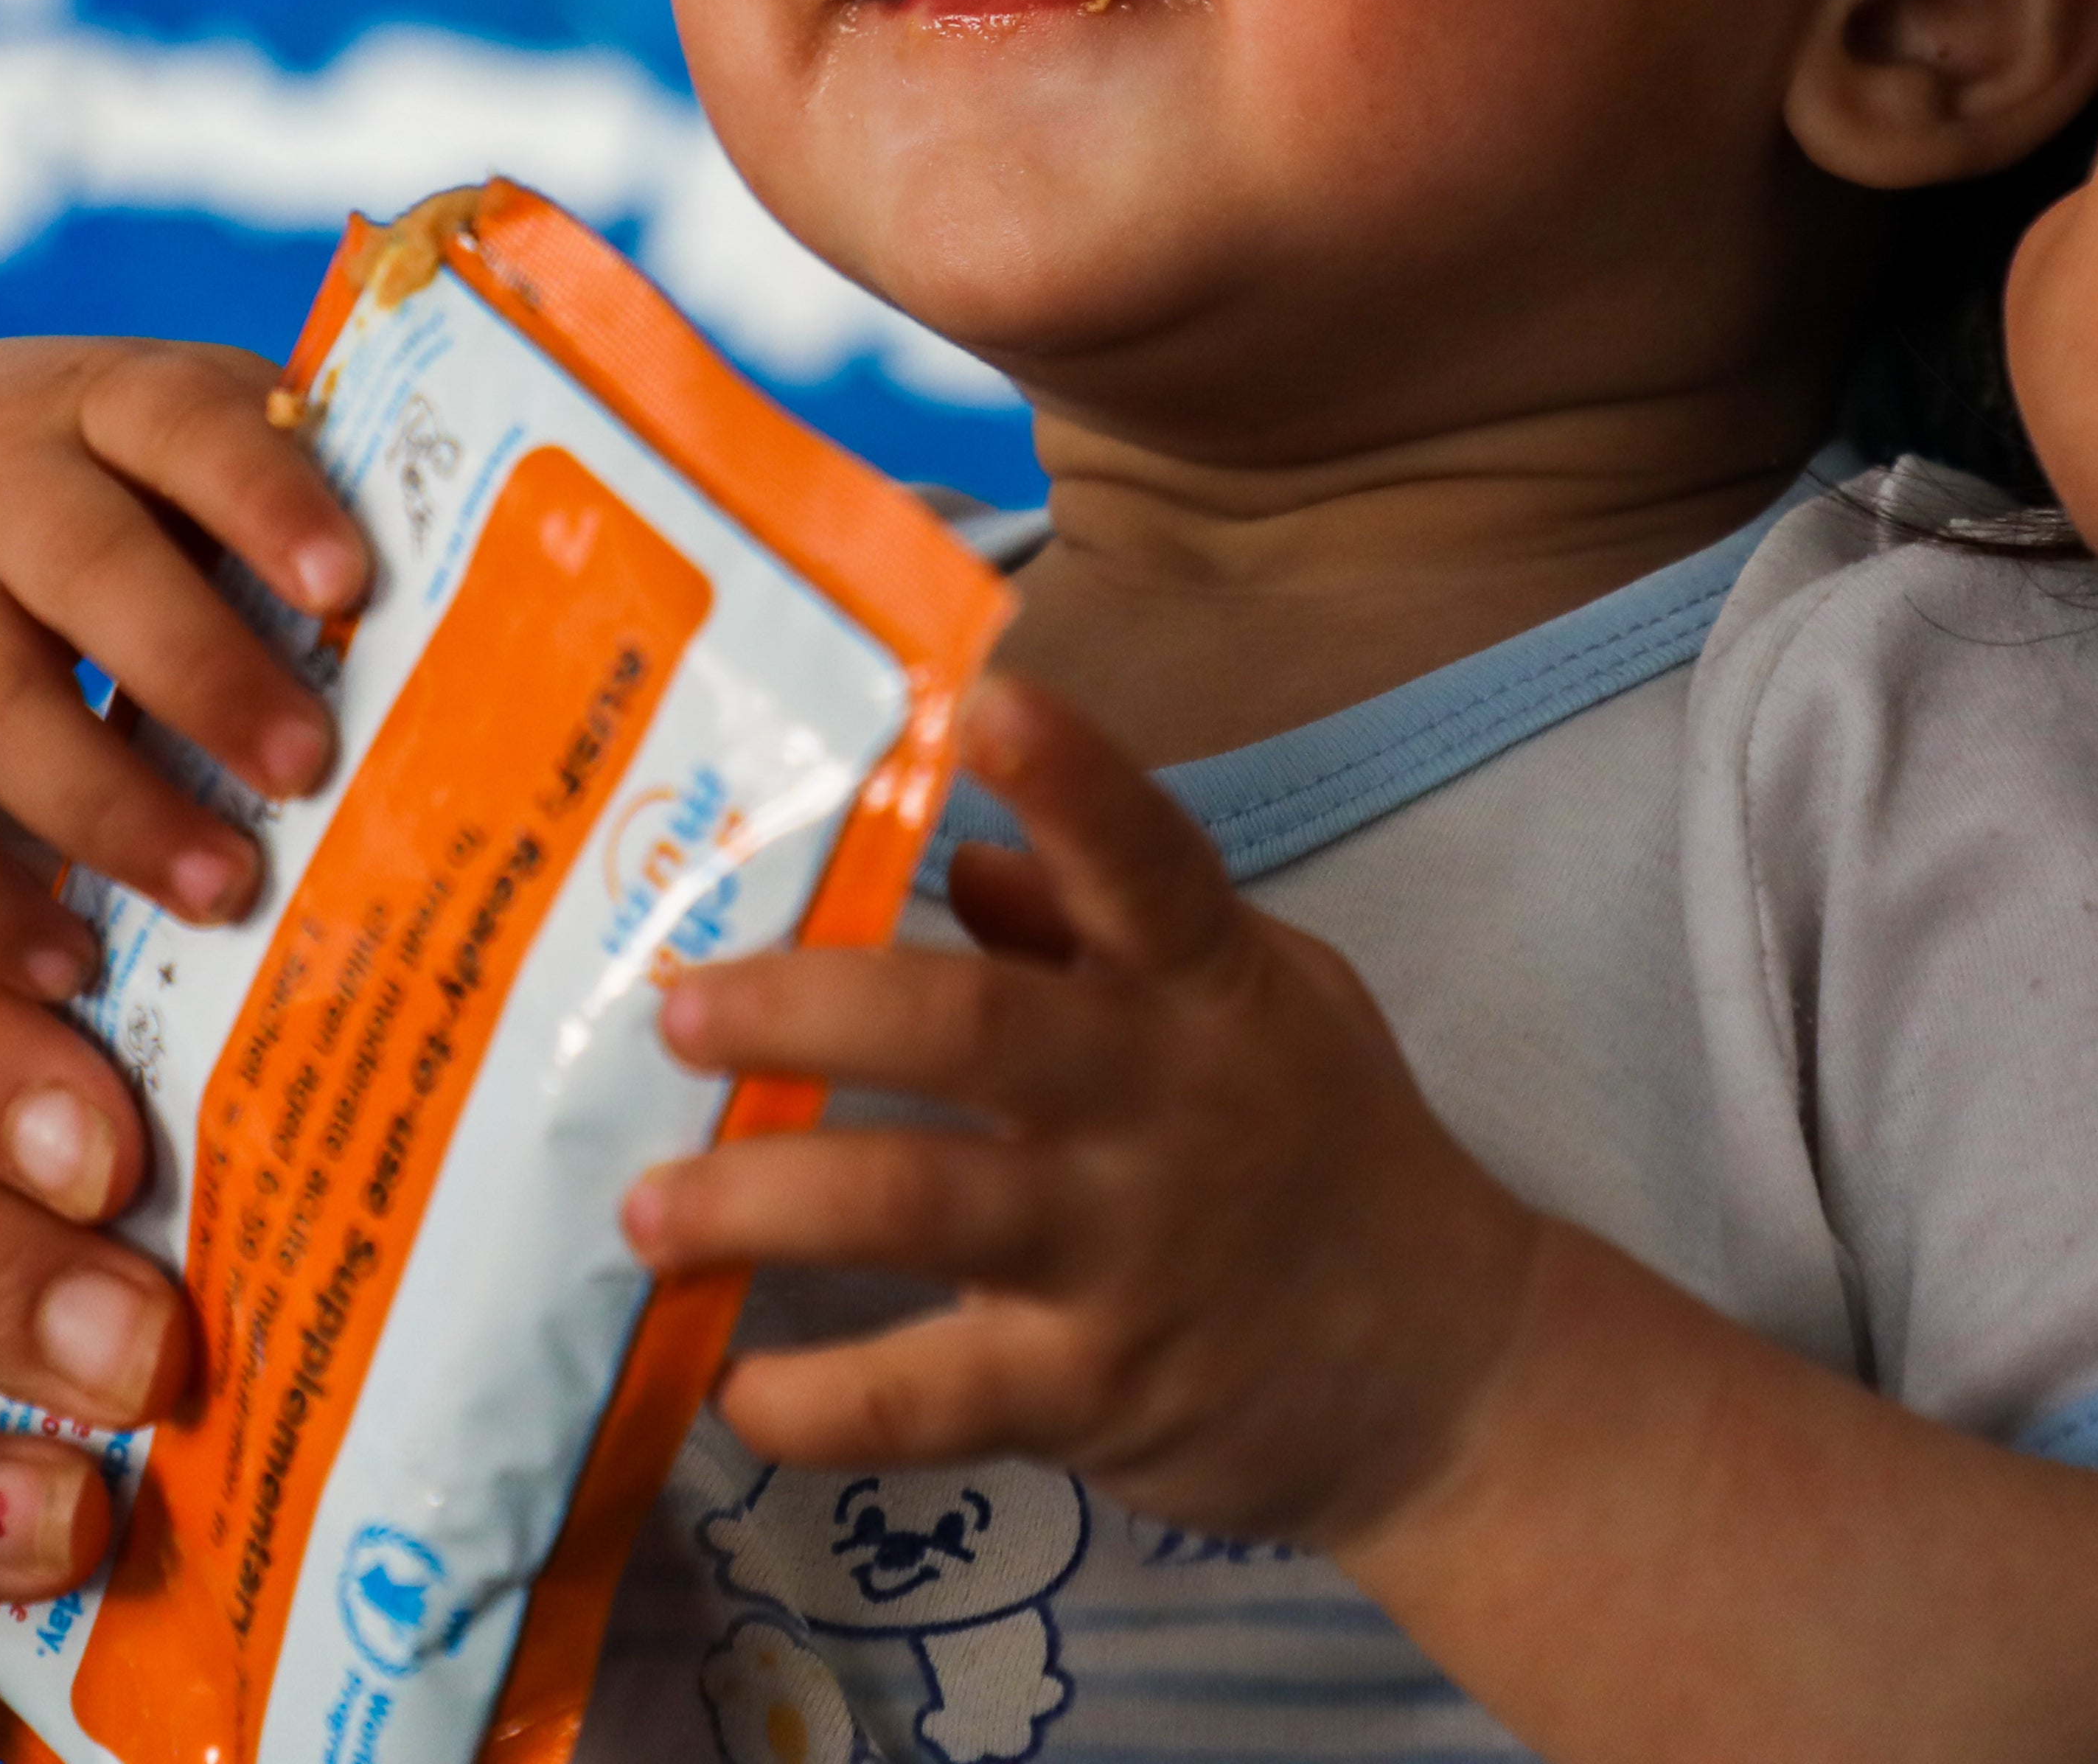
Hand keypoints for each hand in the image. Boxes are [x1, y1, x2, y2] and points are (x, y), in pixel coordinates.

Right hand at [0, 337, 367, 1146]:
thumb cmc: (95, 477)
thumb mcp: (167, 439)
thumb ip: (284, 485)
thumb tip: (489, 569)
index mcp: (107, 405)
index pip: (186, 427)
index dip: (265, 500)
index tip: (351, 583)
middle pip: (89, 572)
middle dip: (200, 672)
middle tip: (306, 769)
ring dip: (108, 809)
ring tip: (222, 895)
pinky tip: (65, 973)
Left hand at [625, 680, 1541, 1549]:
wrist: (1450, 1373)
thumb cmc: (1323, 1151)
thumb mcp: (1254, 1002)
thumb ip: (1101, 930)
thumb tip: (964, 852)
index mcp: (1203, 982)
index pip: (1144, 860)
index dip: (1072, 779)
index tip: (990, 698)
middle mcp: (1160, 1103)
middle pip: (971, 1031)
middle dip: (808, 1010)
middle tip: (681, 1009)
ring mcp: (1126, 1250)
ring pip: (918, 1207)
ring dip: (764, 1202)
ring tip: (647, 1209)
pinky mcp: (1096, 1388)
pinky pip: (933, 1397)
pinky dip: (822, 1399)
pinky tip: (733, 1389)